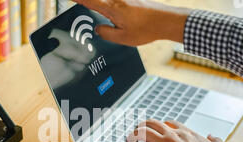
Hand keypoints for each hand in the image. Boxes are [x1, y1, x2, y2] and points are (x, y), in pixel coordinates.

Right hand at [73, 0, 191, 45]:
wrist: (166, 20)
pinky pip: (114, 1)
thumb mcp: (122, 38)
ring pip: (105, 1)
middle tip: (76, 4)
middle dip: (86, 2)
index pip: (88, 0)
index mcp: (112, 8)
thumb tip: (98, 29)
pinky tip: (108, 13)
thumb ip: (106, 33)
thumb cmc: (147, 29)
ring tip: (97, 15)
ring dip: (97, 4)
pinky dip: (107, 5)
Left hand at [126, 120, 225, 141]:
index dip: (162, 125)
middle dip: (144, 125)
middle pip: (154, 124)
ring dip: (135, 134)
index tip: (158, 128)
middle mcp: (174, 136)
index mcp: (188, 134)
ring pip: (143, 133)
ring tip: (130, 138)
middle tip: (139, 129)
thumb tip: (213, 136)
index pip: (171, 123)